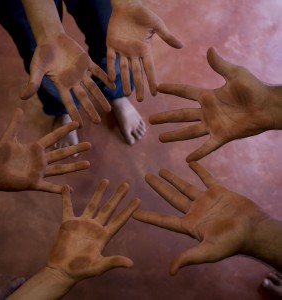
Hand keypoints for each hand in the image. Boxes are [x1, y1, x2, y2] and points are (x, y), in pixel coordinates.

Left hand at [0, 108, 90, 193]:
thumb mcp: (8, 138)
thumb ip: (15, 124)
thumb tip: (19, 108)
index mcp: (36, 148)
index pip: (54, 137)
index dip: (64, 130)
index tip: (76, 123)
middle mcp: (41, 160)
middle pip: (62, 153)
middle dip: (76, 148)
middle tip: (89, 145)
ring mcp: (39, 172)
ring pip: (61, 169)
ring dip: (74, 167)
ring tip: (88, 164)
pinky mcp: (34, 183)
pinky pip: (49, 187)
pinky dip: (59, 189)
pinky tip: (70, 190)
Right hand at [20, 32, 115, 125]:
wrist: (51, 38)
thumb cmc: (42, 54)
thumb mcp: (36, 68)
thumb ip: (33, 82)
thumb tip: (22, 97)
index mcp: (62, 85)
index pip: (69, 102)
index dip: (74, 113)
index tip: (80, 125)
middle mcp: (73, 81)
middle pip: (84, 98)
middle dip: (91, 110)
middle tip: (98, 122)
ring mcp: (81, 73)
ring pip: (93, 87)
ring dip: (101, 98)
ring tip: (108, 110)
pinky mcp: (87, 62)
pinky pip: (98, 71)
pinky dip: (105, 77)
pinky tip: (113, 86)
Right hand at [47, 180, 139, 280]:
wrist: (61, 271)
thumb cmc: (80, 270)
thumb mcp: (99, 267)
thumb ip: (113, 262)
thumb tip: (131, 264)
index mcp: (104, 236)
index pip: (119, 219)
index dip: (128, 210)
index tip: (138, 199)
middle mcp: (95, 227)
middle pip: (109, 208)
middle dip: (117, 196)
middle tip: (126, 184)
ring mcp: (82, 223)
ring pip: (92, 204)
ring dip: (99, 192)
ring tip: (106, 180)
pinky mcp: (68, 223)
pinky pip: (67, 207)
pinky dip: (66, 197)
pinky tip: (66, 187)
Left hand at [107, 3, 181, 100]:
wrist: (127, 4)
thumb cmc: (143, 14)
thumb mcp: (157, 25)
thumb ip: (167, 36)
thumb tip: (181, 46)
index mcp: (145, 50)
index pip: (149, 68)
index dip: (151, 80)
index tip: (155, 92)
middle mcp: (134, 53)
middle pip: (137, 73)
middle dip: (139, 86)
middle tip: (140, 100)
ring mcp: (122, 50)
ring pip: (124, 69)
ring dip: (125, 82)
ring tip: (126, 94)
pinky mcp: (111, 44)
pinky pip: (111, 58)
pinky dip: (111, 68)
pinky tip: (111, 79)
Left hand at [133, 162, 268, 274]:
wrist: (254, 229)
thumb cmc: (232, 242)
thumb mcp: (208, 251)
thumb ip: (189, 257)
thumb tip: (170, 271)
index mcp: (190, 224)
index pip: (164, 220)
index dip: (149, 216)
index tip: (134, 212)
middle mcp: (195, 211)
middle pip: (171, 197)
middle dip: (158, 187)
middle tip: (146, 177)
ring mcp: (205, 200)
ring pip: (185, 186)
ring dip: (173, 178)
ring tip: (160, 170)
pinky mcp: (218, 191)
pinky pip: (205, 178)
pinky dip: (198, 170)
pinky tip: (189, 162)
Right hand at [151, 47, 275, 160]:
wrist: (267, 106)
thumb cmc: (254, 88)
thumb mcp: (235, 74)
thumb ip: (220, 65)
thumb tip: (209, 49)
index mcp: (208, 96)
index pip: (185, 92)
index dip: (171, 89)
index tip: (158, 88)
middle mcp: (206, 112)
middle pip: (181, 115)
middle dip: (165, 117)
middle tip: (151, 120)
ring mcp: (212, 125)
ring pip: (189, 132)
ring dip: (175, 135)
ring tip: (160, 138)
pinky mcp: (221, 136)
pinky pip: (207, 146)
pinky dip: (198, 153)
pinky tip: (187, 160)